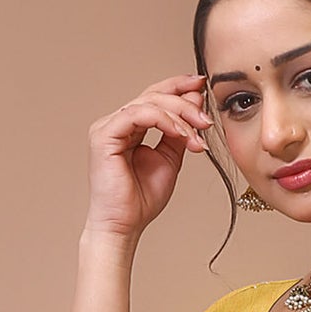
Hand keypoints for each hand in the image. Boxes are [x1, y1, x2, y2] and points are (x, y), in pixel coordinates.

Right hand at [83, 76, 209, 241]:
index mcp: (130, 127)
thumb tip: (195, 103)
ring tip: (197, 133)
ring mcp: (108, 127)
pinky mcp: (104, 135)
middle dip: (184, 103)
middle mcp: (117, 123)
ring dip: (179, 115)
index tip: (202, 85)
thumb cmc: (142, 200)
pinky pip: (137, 114)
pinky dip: (163, 120)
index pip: (155, 97)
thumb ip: (180, 133)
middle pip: (153, 95)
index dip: (178, 87)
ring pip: (148, 103)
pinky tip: (180, 133)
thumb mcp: (170, 160)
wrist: (124, 226)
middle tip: (206, 119)